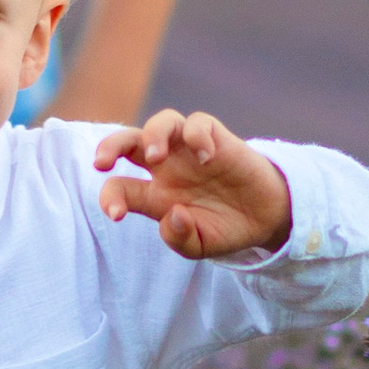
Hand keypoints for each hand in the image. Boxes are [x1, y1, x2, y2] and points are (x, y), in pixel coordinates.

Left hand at [93, 110, 289, 261]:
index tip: (117, 215)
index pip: (119, 186)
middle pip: (129, 142)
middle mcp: (167, 167)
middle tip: (102, 163)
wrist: (266, 217)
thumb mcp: (201, 247)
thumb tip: (172, 213)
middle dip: (110, 146)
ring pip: (162, 122)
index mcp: (155, 194)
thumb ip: (180, 238)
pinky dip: (198, 135)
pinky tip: (207, 157)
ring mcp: (190, 150)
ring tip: (156, 156)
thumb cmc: (226, 228)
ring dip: (152, 134)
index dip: (110, 198)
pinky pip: (199, 122)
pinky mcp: (218, 139)